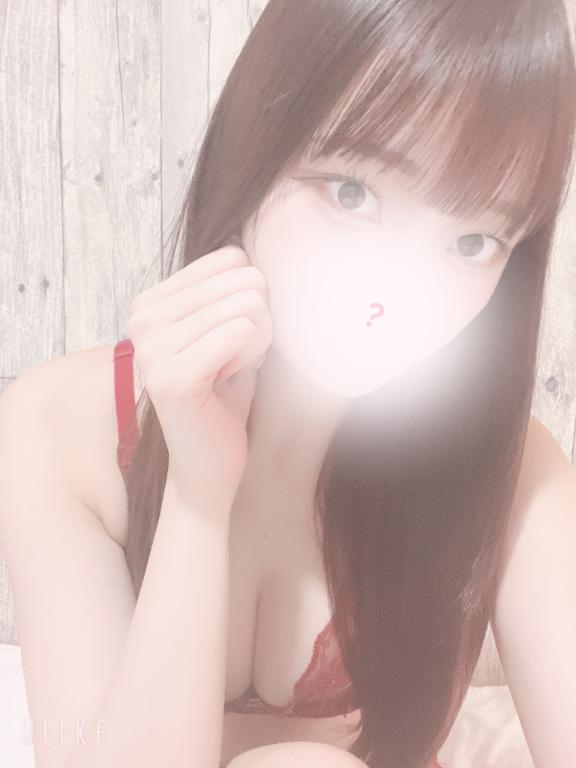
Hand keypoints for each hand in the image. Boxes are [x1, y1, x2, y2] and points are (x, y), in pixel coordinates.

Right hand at [127, 245, 272, 512]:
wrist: (209, 464)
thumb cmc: (223, 397)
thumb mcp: (226, 330)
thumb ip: (234, 291)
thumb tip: (265, 253)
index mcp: (152, 300)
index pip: (232, 259)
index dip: (250, 299)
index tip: (232, 338)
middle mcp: (143, 317)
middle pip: (245, 281)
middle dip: (259, 323)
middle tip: (238, 360)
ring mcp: (152, 346)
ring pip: (248, 307)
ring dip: (257, 344)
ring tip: (232, 373)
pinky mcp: (171, 376)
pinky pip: (240, 333)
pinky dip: (250, 358)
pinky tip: (229, 383)